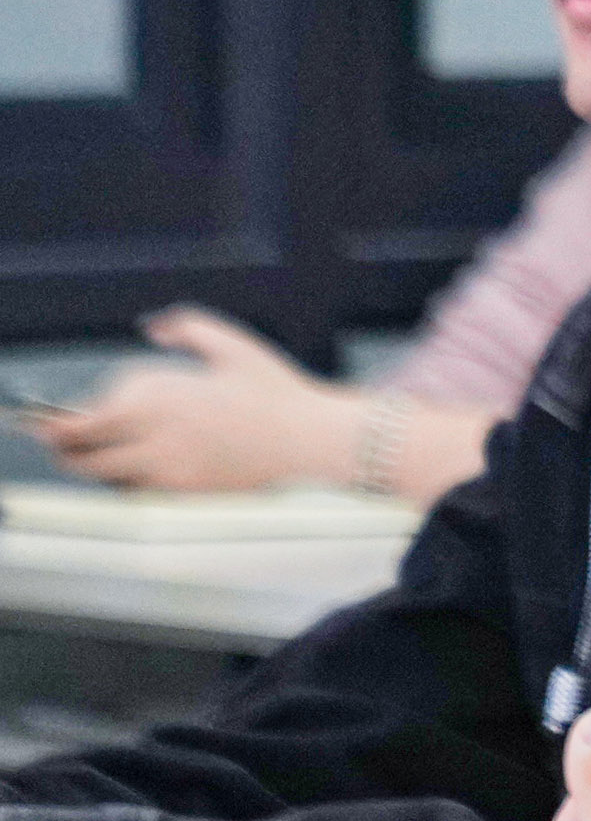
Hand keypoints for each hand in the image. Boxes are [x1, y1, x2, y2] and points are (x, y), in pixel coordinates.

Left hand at [38, 310, 361, 493]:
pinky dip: (126, 480)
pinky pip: (138, 492)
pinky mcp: (186, 494)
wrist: (316, 441)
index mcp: (163, 400)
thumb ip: (188, 326)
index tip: (45, 421)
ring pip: (105, 477)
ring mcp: (171, 472)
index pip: (85, 422)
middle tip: (56, 438)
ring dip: (91, 464)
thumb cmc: (278, 392)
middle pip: (83, 456)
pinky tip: (137, 465)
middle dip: (63, 447)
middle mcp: (159, 439)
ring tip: (91, 452)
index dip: (56, 425)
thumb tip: (153, 326)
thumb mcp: (235, 346)